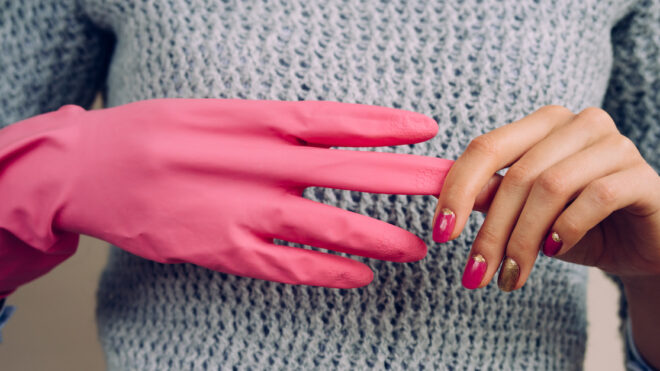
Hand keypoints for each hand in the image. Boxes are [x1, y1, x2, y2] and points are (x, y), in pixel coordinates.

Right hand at [0, 99, 451, 293]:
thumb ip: (272, 127)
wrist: (95, 168)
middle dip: (407, 179)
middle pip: (350, 171)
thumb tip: (325, 136)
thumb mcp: (218, 112)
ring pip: (328, 224)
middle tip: (453, 185)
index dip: (387, 126)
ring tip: (420, 245)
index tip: (429, 128)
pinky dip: (328, 271)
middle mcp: (259, 163)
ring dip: (379, 235)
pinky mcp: (224, 249)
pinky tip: (361, 277)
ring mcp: (243, 209)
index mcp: (257, 121)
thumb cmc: (158, 133)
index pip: (338, 121)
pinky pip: (288, 266)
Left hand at [432, 105, 659, 290]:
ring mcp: (613, 144)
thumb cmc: (579, 226)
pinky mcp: (641, 175)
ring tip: (512, 275)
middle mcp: (577, 124)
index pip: (486, 148)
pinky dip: (567, 228)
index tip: (441, 233)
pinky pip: (595, 197)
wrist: (643, 246)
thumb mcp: (526, 214)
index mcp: (542, 125)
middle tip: (476, 273)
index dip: (457, 190)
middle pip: (517, 174)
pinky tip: (556, 250)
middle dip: (491, 231)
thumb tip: (452, 199)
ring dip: (524, 239)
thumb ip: (493, 198)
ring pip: (551, 186)